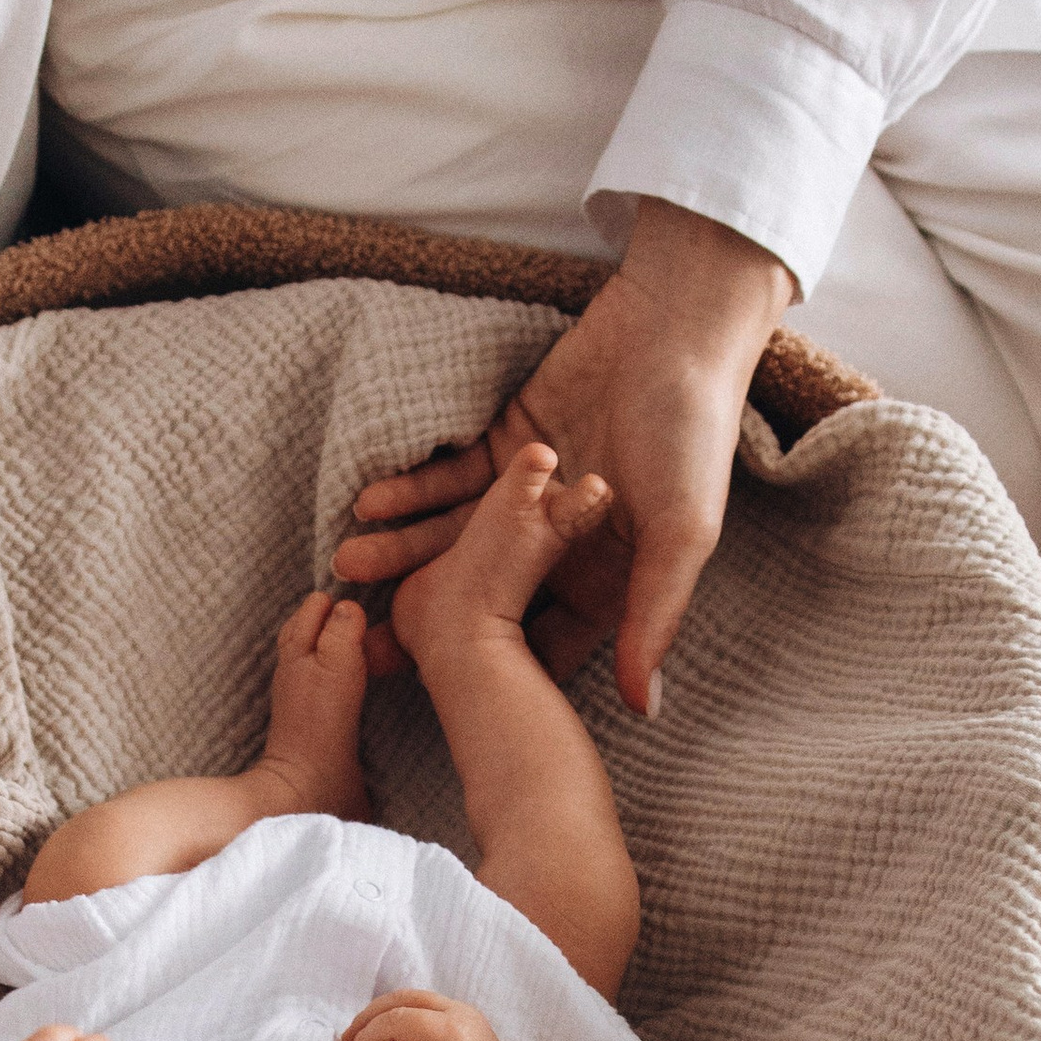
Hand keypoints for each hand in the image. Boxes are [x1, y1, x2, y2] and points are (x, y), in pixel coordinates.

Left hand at [333, 197, 794, 716]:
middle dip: (422, 611)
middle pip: (482, 592)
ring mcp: (528, 496)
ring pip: (457, 534)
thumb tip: (643, 708)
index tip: (430, 689)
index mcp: (605, 577)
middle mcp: (561, 545)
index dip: (491, 669)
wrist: (675, 332)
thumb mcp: (681, 533)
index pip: (540, 639)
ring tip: (348, 561)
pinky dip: (412, 489)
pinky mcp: (506, 447)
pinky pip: (450, 477)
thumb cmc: (692, 436)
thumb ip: (653, 615)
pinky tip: (368, 504)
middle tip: (361, 637)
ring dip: (403, 546)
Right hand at [339, 988, 530, 1040]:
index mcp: (452, 1031)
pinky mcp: (463, 1020)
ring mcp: (464, 1013)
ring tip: (363, 1040)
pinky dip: (400, 1019)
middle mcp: (460, 1012)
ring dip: (384, 1016)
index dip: (369, 1036)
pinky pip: (424, 1008)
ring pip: (412, 999)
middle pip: (403, 999)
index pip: (397, 1020)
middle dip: (371, 1018)